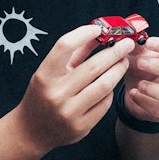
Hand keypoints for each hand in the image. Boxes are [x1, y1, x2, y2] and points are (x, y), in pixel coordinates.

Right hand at [13, 25, 134, 152]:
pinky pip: (104, 103)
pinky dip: (110, 91)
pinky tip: (111, 85)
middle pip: (92, 66)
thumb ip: (73, 54)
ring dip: (118, 70)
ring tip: (124, 62)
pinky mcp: (81, 127)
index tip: (99, 29)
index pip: (64, 46)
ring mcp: (69, 112)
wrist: (31, 130)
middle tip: (127, 44)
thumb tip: (97, 34)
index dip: (84, 33)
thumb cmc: (42, 94)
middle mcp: (56, 93)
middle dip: (114, 52)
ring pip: (104, 85)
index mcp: (44, 75)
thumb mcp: (50, 72)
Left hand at [122, 36, 158, 126]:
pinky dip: (146, 102)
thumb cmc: (141, 70)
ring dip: (157, 90)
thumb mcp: (137, 55)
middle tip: (140, 63)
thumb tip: (132, 36)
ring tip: (139, 84)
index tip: (148, 42)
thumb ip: (136, 46)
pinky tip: (134, 94)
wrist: (134, 93)